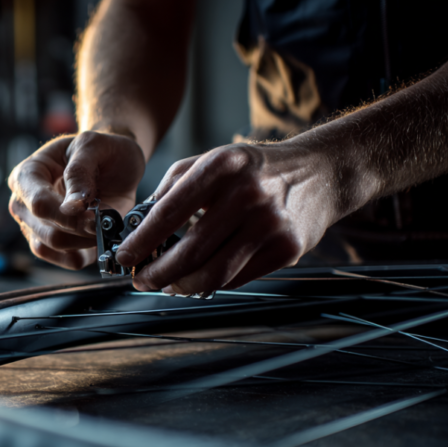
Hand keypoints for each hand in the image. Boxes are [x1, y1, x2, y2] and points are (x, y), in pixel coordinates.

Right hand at [8, 131, 146, 268]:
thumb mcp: (93, 146)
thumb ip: (80, 172)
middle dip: (81, 229)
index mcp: (27, 175)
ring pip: (55, 248)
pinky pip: (68, 260)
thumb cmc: (101, 150)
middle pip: (46, 231)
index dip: (65, 214)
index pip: (37, 204)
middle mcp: (25, 204)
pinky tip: (101, 236)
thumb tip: (71, 207)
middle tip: (106, 218)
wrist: (114, 162)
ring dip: (85, 241)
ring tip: (105, 223)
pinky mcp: (56, 246)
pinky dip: (89, 253)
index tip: (93, 211)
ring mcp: (37, 227)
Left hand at [117, 142, 339, 293]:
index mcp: (222, 167)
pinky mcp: (287, 249)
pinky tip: (199, 280)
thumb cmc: (255, 169)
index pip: (169, 212)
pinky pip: (238, 278)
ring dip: (182, 286)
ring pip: (214, 272)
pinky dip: (213, 284)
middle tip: (141, 281)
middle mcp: (248, 195)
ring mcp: (270, 224)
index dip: (142, 241)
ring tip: (167, 285)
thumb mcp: (213, 160)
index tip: (125, 257)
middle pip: (190, 250)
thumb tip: (139, 225)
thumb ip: (173, 187)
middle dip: (158, 273)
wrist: (322, 173)